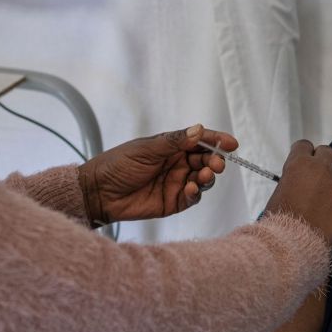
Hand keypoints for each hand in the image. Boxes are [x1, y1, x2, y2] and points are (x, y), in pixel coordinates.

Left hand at [79, 124, 238, 224]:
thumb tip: (199, 129)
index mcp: (171, 146)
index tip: (232, 143)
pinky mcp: (173, 202)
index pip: (200, 141)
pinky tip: (192, 188)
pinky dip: (197, 192)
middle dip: (215, 160)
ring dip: (208, 176)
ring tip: (205, 174)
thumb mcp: (146, 149)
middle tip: (217, 163)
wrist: (99, 192)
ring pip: (203, 179)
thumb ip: (174, 141)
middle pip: (205, 160)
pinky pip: (193, 197)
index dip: (217, 141)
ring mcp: (177, 183)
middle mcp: (177, 164)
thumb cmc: (118, 164)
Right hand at [264, 140, 331, 247]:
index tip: (303, 164)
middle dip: (322, 162)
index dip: (303, 155)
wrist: (296, 242)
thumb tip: (302, 180)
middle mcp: (322, 168)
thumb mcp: (281, 190)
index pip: (304, 145)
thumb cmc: (281, 218)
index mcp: (300, 163)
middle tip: (318, 176)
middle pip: (327, 152)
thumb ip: (295, 178)